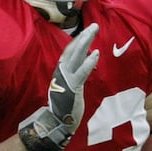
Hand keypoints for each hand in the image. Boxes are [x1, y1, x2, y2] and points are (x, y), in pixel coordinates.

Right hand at [17, 23, 99, 150]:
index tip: (86, 32)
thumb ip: (75, 77)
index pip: (68, 53)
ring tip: (94, 31)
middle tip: (94, 26)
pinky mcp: (72, 88)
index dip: (77, 42)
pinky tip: (95, 54)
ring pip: (75, 57)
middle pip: (72, 50)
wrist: (55, 124)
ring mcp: (66, 80)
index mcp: (60, 73)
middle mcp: (61, 73)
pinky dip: (88, 63)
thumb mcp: (69, 89)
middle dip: (83, 37)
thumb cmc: (63, 108)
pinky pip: (81, 73)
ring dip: (85, 43)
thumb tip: (84, 65)